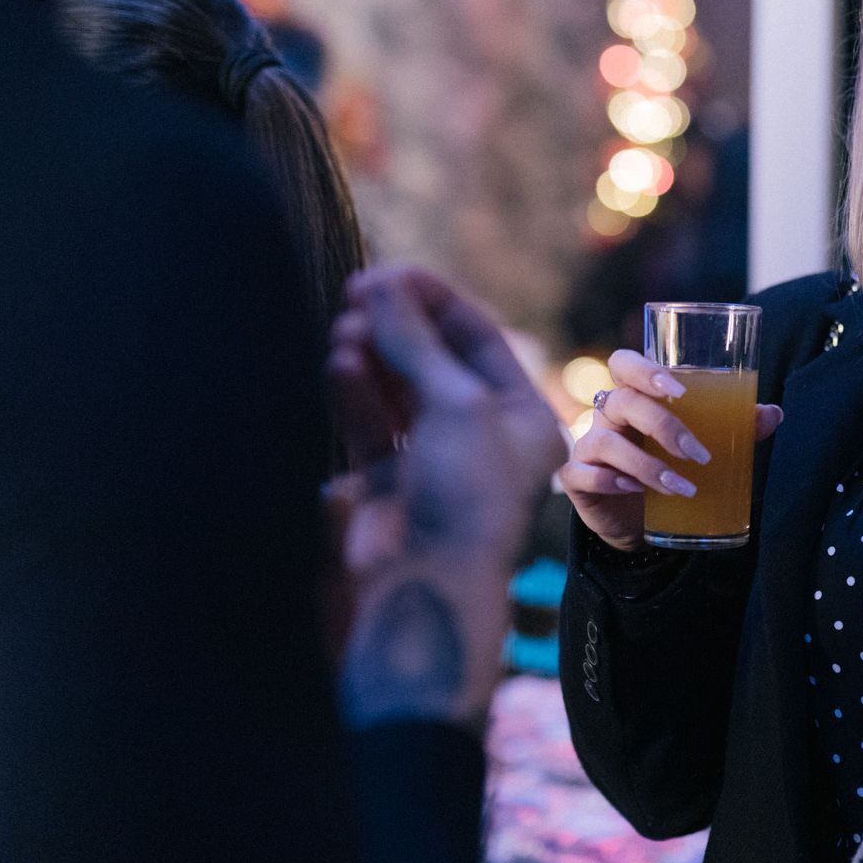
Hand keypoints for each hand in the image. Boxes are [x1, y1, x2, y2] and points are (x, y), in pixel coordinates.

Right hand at [325, 265, 568, 730]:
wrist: (423, 589)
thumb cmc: (462, 498)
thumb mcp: (455, 407)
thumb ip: (416, 344)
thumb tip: (384, 287)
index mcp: (524, 419)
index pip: (479, 339)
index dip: (434, 301)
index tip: (389, 273)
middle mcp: (482, 437)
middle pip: (435, 360)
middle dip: (397, 325)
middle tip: (358, 294)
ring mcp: (432, 461)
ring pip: (396, 389)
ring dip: (371, 353)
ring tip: (345, 329)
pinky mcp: (387, 485)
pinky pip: (369, 423)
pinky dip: (354, 390)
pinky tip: (338, 363)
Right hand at [558, 347, 783, 552]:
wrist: (641, 518)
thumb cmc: (673, 464)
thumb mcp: (704, 443)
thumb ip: (736, 425)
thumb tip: (773, 413)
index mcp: (635, 394)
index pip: (624, 362)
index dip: (645, 370)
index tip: (679, 390)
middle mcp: (608, 414)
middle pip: (621, 401)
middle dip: (662, 426)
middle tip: (698, 453)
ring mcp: (589, 445)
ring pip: (605, 441)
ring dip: (647, 465)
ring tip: (683, 487)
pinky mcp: (578, 479)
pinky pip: (581, 472)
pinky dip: (610, 480)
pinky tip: (636, 491)